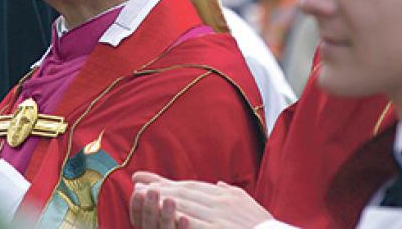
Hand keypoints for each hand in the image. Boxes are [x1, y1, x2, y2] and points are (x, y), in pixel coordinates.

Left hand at [129, 172, 272, 228]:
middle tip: (136, 184)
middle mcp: (221, 202)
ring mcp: (220, 217)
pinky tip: (163, 214)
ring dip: (162, 199)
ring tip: (142, 195)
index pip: (190, 185)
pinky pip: (194, 223)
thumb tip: (218, 184)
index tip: (145, 178)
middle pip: (183, 192)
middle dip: (158, 187)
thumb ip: (232, 193)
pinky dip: (179, 218)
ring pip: (185, 204)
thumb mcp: (249, 205)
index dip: (167, 181)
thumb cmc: (265, 226)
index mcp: (226, 195)